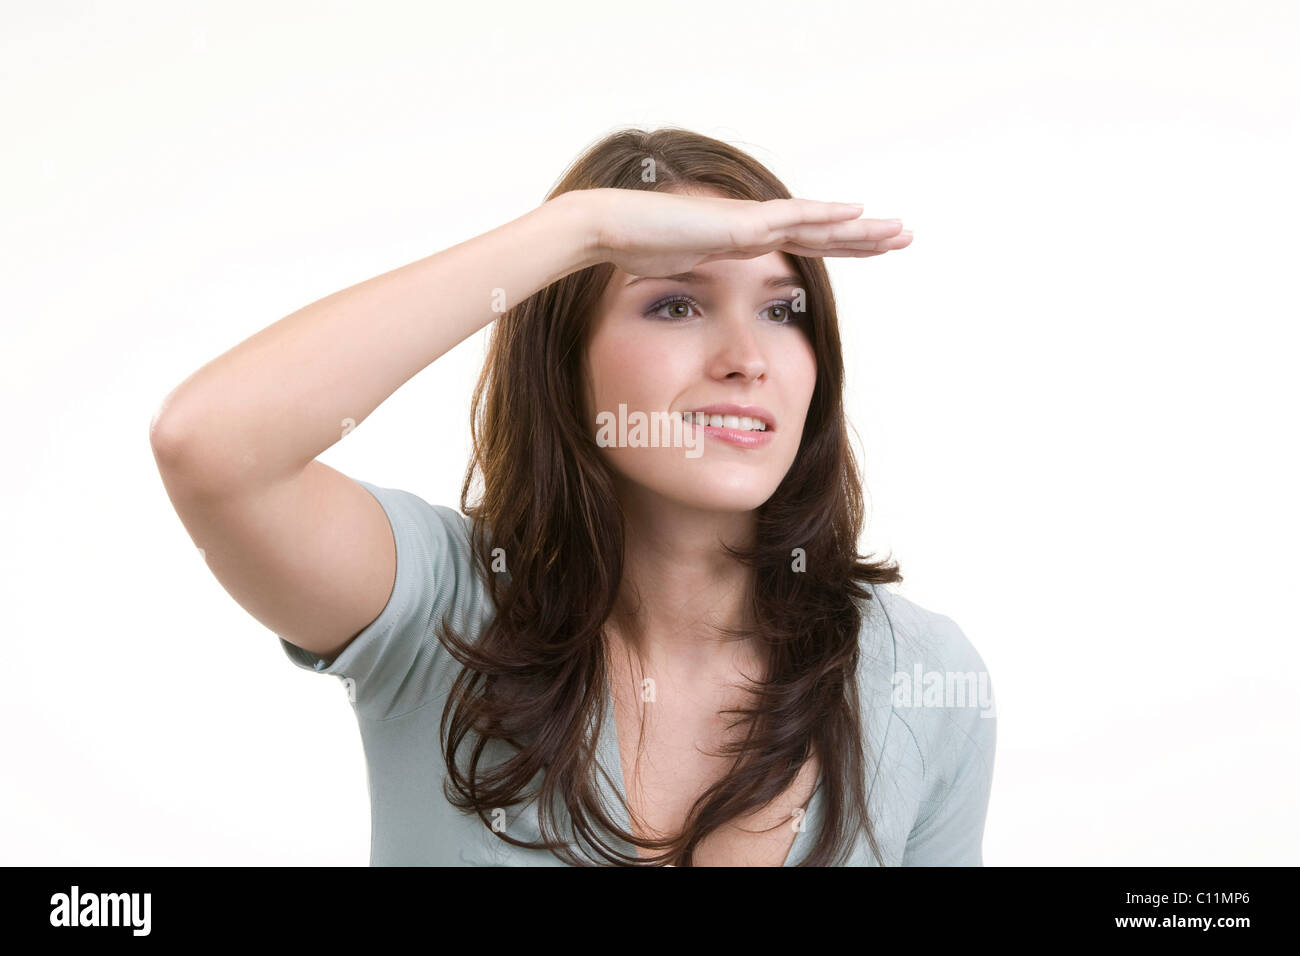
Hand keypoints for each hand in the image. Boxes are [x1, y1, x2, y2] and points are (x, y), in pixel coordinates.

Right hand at [581, 187, 910, 277]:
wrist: (610, 231)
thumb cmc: (632, 255)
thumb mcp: (674, 285)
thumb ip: (693, 297)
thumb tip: (693, 325)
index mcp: (741, 244)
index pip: (802, 247)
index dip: (839, 248)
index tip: (872, 248)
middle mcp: (752, 229)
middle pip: (822, 234)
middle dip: (864, 238)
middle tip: (903, 237)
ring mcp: (749, 222)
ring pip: (819, 225)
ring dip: (861, 228)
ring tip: (899, 229)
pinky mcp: (741, 221)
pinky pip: (793, 219)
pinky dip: (827, 216)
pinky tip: (859, 213)